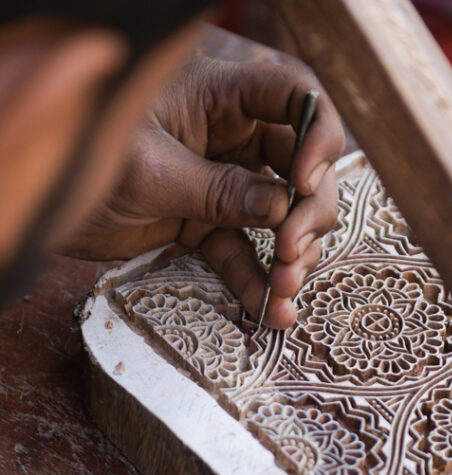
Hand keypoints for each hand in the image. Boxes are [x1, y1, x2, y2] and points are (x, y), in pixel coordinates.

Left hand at [63, 57, 344, 328]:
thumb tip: (280, 207)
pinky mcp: (206, 225)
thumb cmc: (84, 154)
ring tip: (284, 289)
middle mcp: (232, 136)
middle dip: (308, 213)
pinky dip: (258, 284)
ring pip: (283, 217)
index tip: (303, 183)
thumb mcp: (151, 169)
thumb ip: (217, 188)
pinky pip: (244, 254)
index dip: (317, 137)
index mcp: (222, 94)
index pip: (296, 99)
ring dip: (292, 256)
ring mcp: (223, 183)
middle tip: (291, 251)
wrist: (44, 195)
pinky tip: (271, 312)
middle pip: (302, 167)